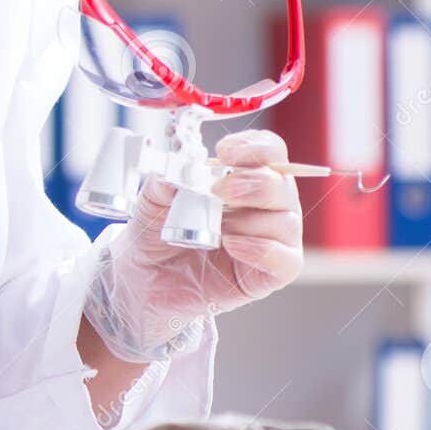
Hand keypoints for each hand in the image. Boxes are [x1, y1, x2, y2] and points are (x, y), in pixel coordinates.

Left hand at [85, 127, 302, 361]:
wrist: (144, 283)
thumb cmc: (156, 236)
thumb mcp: (151, 204)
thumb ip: (161, 184)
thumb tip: (176, 171)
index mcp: (241, 179)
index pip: (269, 152)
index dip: (255, 147)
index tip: (225, 151)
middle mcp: (263, 207)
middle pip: (282, 184)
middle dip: (253, 182)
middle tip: (220, 190)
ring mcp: (269, 241)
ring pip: (285, 220)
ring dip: (249, 219)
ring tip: (216, 226)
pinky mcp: (267, 276)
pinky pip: (286, 260)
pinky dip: (261, 249)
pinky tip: (231, 244)